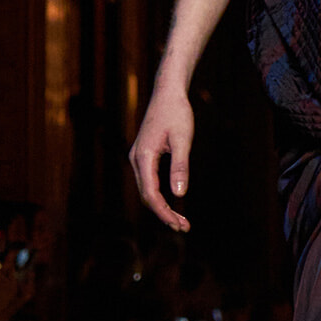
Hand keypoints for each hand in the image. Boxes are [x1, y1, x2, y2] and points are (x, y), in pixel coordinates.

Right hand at [130, 82, 193, 231]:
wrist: (167, 93)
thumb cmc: (177, 113)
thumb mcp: (183, 139)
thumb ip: (180, 166)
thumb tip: (180, 193)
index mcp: (143, 157)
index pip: (151, 194)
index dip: (164, 212)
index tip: (179, 224)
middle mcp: (136, 159)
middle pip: (147, 196)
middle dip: (164, 214)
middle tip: (185, 227)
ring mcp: (138, 158)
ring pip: (147, 191)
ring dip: (162, 208)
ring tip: (181, 221)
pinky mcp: (145, 156)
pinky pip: (149, 183)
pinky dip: (160, 197)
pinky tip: (173, 204)